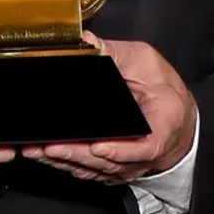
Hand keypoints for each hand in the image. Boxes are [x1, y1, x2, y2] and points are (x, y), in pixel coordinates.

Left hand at [24, 37, 197, 184]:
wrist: (176, 121)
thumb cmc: (165, 94)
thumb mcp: (147, 65)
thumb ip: (118, 55)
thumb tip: (90, 41)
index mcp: (158, 132)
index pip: (142, 148)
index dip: (119, 150)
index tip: (99, 146)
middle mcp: (139, 156)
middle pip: (106, 161)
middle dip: (75, 154)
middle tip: (49, 146)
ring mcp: (124, 167)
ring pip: (92, 169)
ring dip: (64, 161)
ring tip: (38, 150)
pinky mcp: (110, 169)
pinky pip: (87, 171)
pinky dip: (65, 165)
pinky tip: (45, 157)